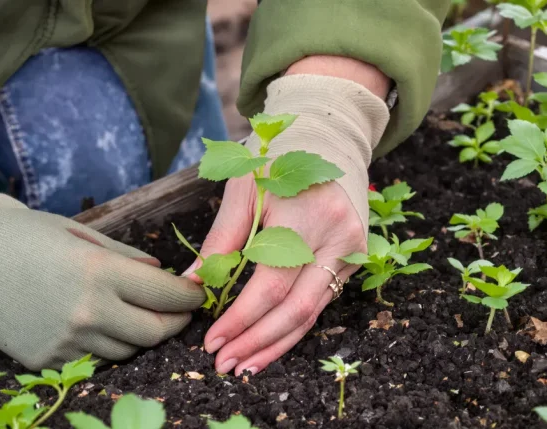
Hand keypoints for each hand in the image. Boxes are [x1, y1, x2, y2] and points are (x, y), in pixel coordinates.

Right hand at [0, 193, 204, 369]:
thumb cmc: (19, 234)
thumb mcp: (78, 233)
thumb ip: (124, 257)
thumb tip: (159, 274)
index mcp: (99, 273)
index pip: (167, 295)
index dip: (190, 296)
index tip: (197, 293)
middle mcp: (88, 312)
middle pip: (155, 333)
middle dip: (176, 323)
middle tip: (180, 312)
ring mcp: (67, 341)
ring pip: (127, 352)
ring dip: (141, 336)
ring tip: (138, 316)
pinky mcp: (46, 360)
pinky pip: (93, 360)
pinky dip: (105, 346)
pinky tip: (100, 326)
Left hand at [186, 66, 390, 374]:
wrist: (327, 135)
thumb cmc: (276, 157)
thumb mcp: (242, 188)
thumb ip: (221, 239)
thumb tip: (193, 286)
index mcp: (307, 216)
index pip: (270, 285)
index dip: (239, 319)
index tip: (211, 340)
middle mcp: (338, 238)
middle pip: (296, 310)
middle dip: (257, 343)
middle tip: (224, 365)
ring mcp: (351, 250)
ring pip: (313, 314)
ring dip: (275, 345)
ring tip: (244, 366)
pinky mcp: (353, 258)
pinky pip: (322, 303)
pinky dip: (292, 327)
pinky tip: (268, 344)